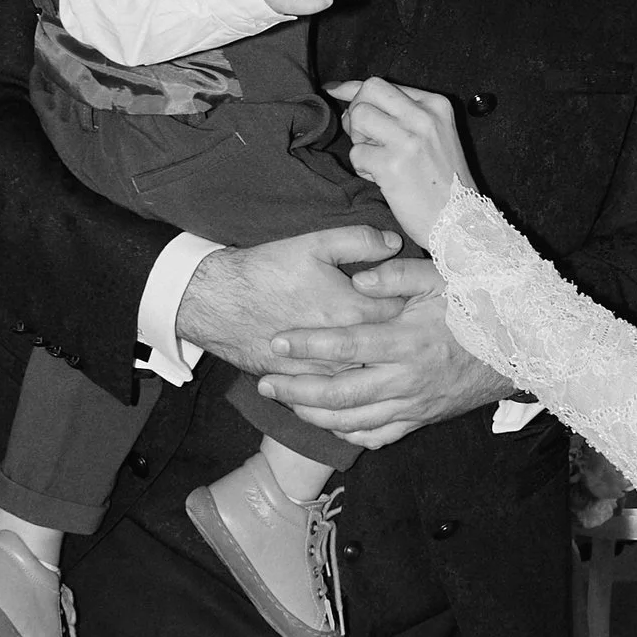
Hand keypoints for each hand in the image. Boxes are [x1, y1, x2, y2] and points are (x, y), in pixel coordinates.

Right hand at [177, 225, 408, 370]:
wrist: (219, 303)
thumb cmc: (267, 271)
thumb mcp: (314, 243)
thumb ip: (359, 240)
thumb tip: (394, 243)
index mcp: (353, 311)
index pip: (402, 314)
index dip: (412, 306)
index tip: (418, 302)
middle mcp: (343, 349)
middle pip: (387, 353)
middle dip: (399, 343)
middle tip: (409, 334)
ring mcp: (322, 372)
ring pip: (364, 379)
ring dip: (377, 370)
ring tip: (386, 360)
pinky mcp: (303, 384)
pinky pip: (335, 396)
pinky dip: (349, 390)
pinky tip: (357, 383)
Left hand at [261, 255, 508, 445]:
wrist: (516, 352)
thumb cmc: (475, 309)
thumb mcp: (441, 279)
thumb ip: (398, 274)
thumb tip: (360, 276)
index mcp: (408, 341)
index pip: (346, 346)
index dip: (308, 345)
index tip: (278, 340)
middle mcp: (407, 379)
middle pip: (339, 394)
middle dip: (296, 390)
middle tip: (266, 382)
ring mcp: (413, 405)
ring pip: (352, 420)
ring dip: (313, 414)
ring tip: (285, 401)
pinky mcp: (420, 420)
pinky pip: (376, 436)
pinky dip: (346, 433)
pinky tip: (324, 422)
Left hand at [335, 76, 476, 248]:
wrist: (460, 221)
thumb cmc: (444, 182)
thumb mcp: (434, 135)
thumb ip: (398, 112)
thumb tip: (346, 93)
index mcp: (436, 105)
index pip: (383, 84)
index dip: (355, 90)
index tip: (337, 93)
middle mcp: (424, 117)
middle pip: (368, 92)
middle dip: (356, 111)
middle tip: (366, 137)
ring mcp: (408, 140)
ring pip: (358, 117)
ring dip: (359, 140)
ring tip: (377, 159)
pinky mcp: (393, 165)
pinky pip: (357, 154)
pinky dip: (363, 169)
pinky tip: (382, 179)